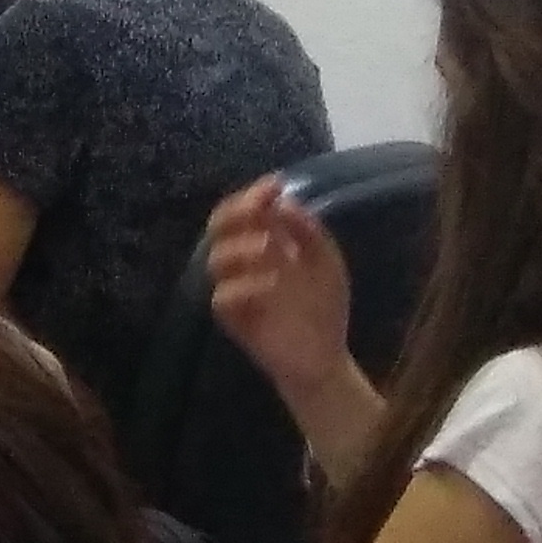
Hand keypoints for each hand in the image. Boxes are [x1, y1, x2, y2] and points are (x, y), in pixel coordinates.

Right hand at [206, 177, 353, 400]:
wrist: (323, 357)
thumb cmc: (324, 307)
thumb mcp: (326, 263)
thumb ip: (308, 232)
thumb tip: (284, 200)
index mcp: (263, 241)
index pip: (243, 209)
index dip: (253, 194)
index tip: (273, 185)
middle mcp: (242, 260)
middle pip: (218, 225)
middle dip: (236, 213)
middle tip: (258, 211)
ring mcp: (234, 287)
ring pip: (215, 258)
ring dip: (241, 247)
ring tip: (270, 249)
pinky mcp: (232, 317)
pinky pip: (223, 296)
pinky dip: (244, 286)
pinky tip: (270, 285)